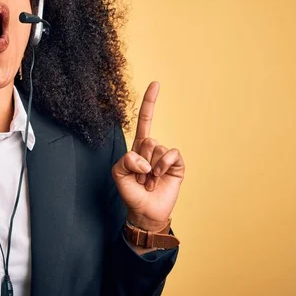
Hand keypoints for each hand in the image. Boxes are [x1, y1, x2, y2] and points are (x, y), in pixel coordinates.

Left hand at [111, 82, 184, 230]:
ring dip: (150, 169)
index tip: (156, 83)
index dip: (149, 102)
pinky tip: (160, 177)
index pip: (145, 120)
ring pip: (158, 148)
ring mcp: (165, 157)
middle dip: (140, 161)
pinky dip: (163, 165)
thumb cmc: (131, 193)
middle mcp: (153, 149)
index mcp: (138, 147)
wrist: (145, 213)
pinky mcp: (177, 165)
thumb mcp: (118, 175)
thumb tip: (144, 158)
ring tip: (149, 181)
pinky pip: (171, 154)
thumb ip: (124, 161)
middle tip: (140, 178)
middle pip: (147, 138)